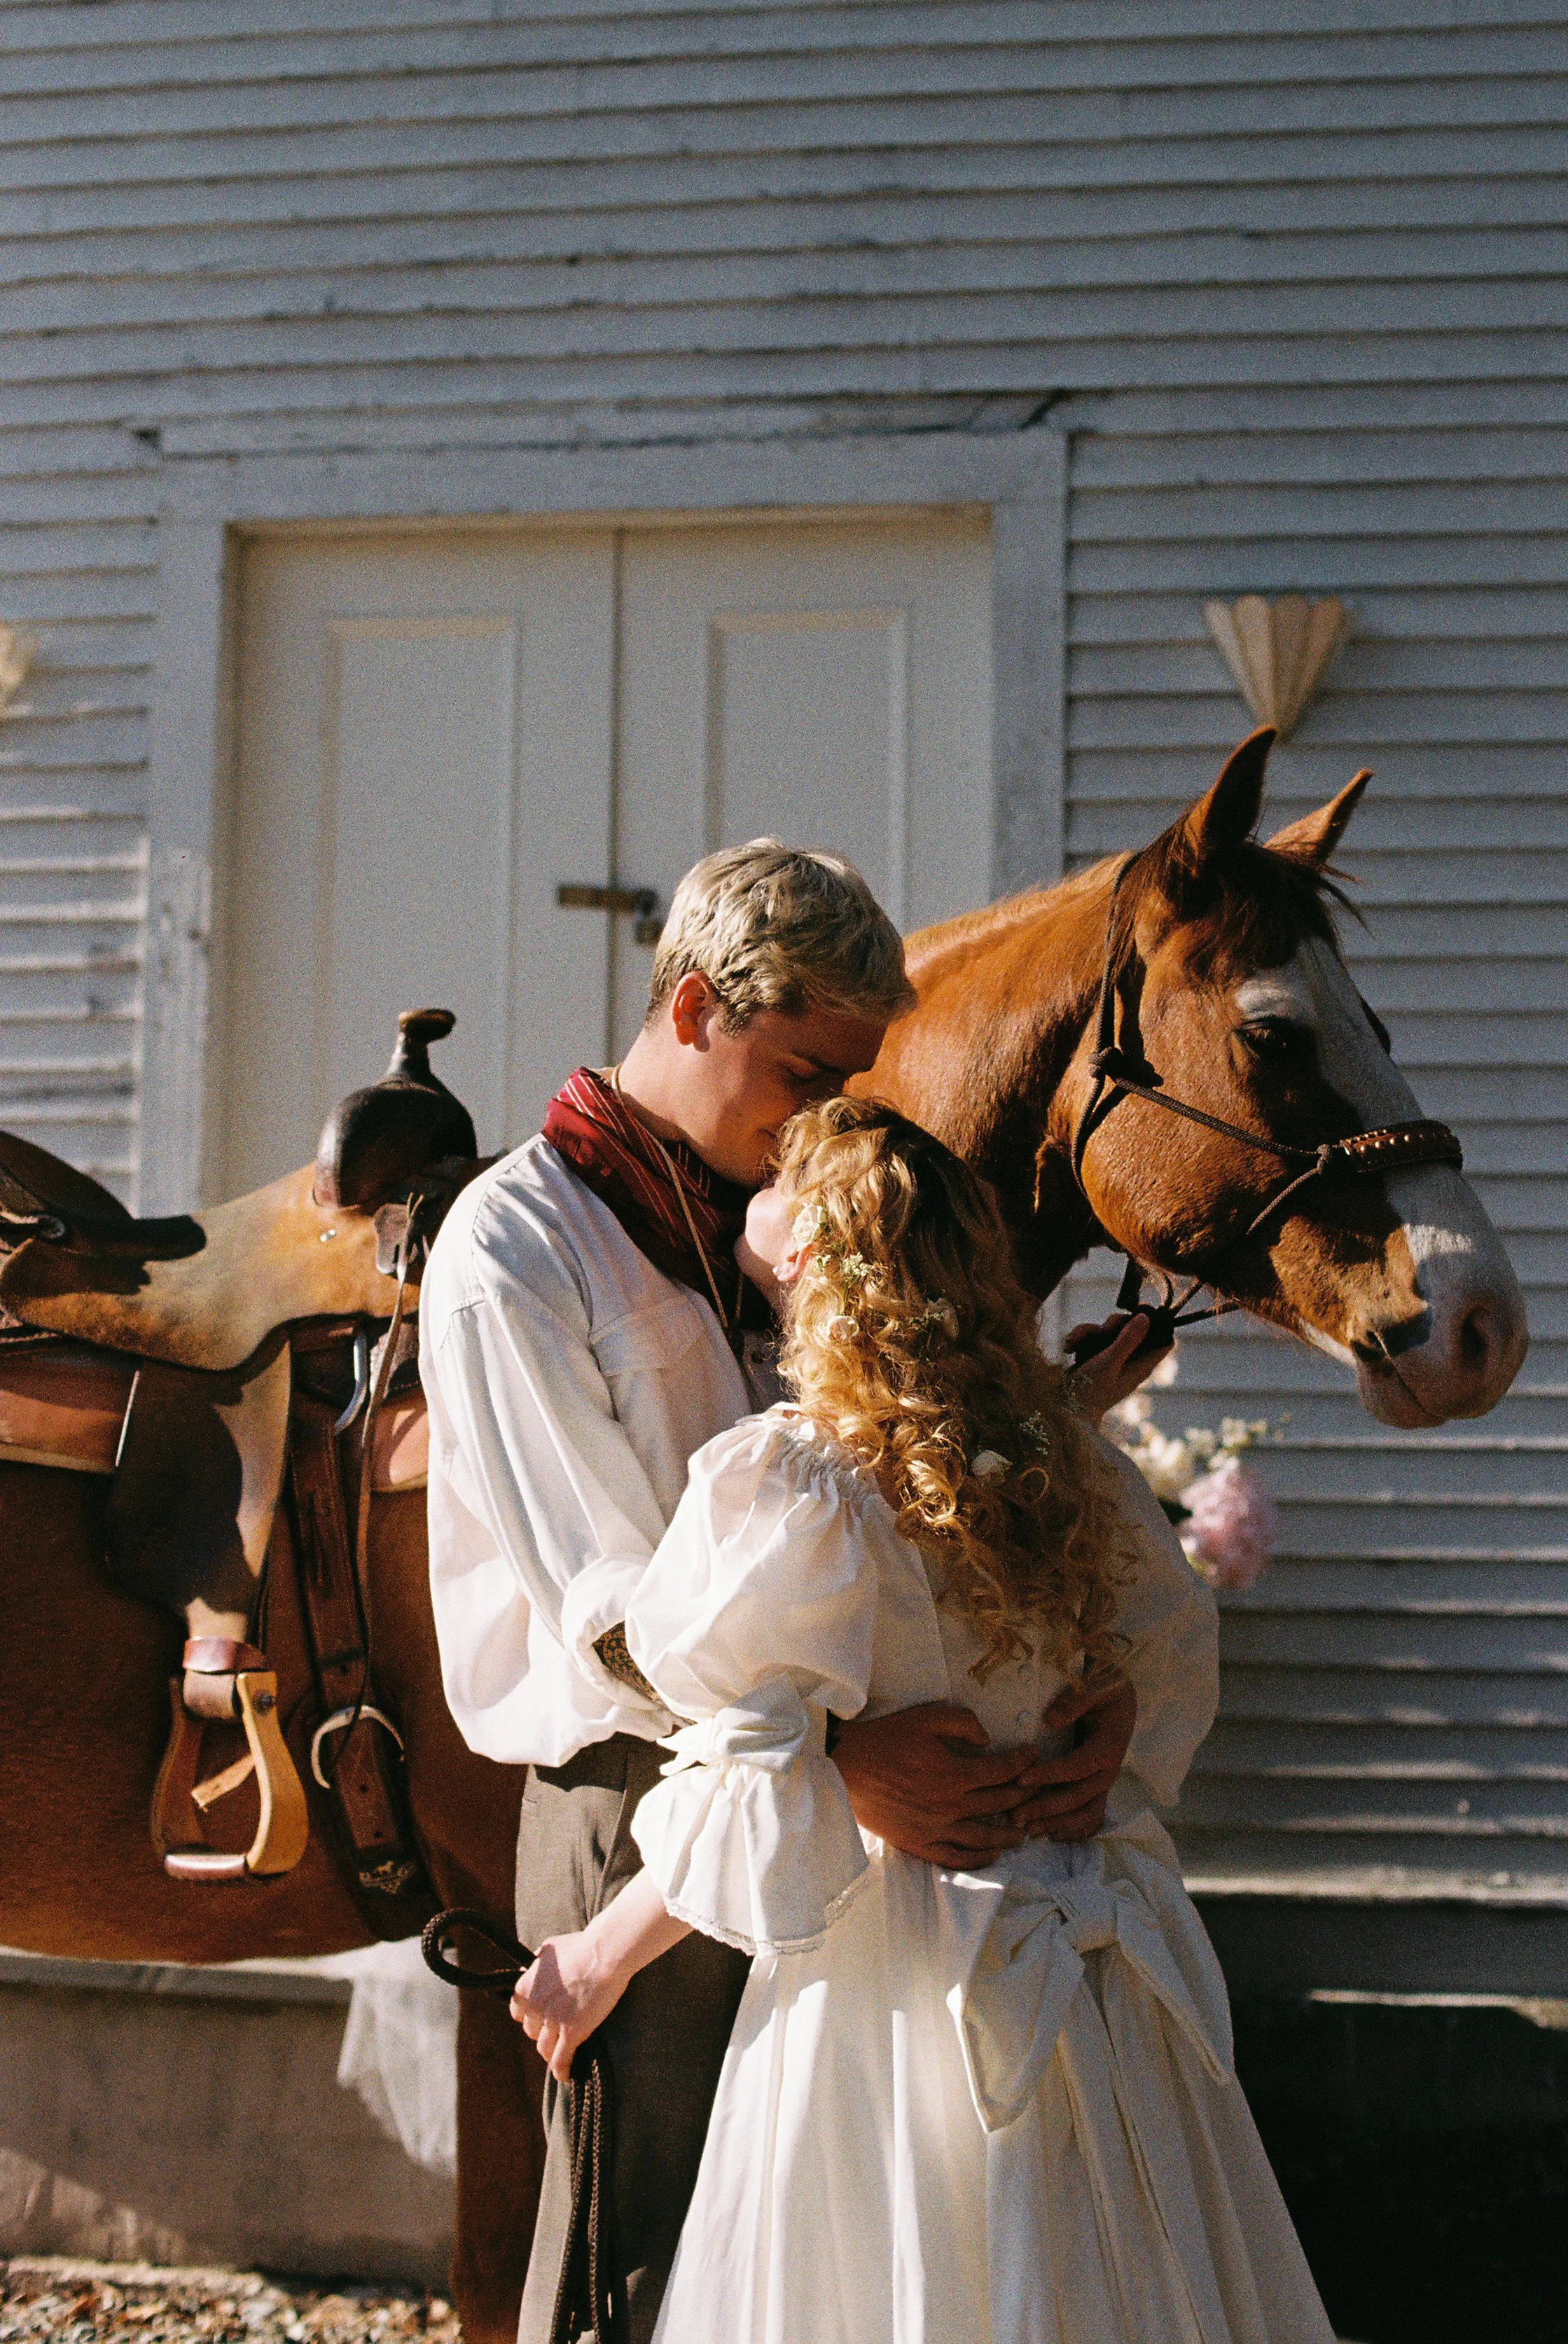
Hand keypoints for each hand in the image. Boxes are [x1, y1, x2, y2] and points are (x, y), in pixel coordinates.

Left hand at [510, 1930, 627, 2085]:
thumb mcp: (548, 1949)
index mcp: (525, 1987)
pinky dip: (561, 2069)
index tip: (541, 2016)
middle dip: (544, 2031)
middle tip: (558, 2029)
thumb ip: (535, 1965)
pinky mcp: (572, 2031)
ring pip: (545, 2048)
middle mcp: (535, 2006)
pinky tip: (565, 2075)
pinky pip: (561, 2059)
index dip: (531, 2016)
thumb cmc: (580, 1946)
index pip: (518, 2014)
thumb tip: (528, 1972)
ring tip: (560, 2055)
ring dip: (552, 2052)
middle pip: (532, 2032)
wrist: (605, 1953)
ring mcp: (553, 2020)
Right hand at [833, 1702, 1045, 1865]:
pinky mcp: (919, 1843)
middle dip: (1023, 1795)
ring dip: (1009, 1834)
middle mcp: (951, 1805)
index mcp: (955, 1773)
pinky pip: (955, 1858)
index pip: (1002, 1770)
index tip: (1034, 1755)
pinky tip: (992, 1855)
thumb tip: (988, 1740)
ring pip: (984, 1837)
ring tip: (1025, 1831)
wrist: (845, 1765)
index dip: (1024, 1762)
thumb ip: (963, 1723)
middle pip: (999, 1803)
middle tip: (1037, 1790)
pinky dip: (978, 1859)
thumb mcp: (926, 1717)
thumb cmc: (886, 1738)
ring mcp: (935, 1829)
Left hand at [1011, 1675, 1136, 1842]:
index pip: (1076, 1767)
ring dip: (1058, 1824)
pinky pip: (1091, 1816)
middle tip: (1016, 1815)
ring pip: (1085, 1813)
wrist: (1120, 1696)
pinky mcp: (1097, 1787)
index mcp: (1108, 1747)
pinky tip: (1053, 1836)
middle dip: (1047, 1809)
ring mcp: (1103, 1782)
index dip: (1049, 1775)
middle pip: (1079, 1798)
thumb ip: (1075, 1701)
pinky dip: (1075, 1830)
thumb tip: (1051, 1720)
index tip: (1021, 1779)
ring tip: (1029, 1830)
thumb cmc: (1104, 1689)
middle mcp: (1108, 1770)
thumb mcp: (1095, 1685)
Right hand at [1064, 1312, 1172, 1425]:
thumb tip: (1146, 1317)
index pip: (1165, 1340)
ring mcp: (1112, 1358)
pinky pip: (1092, 1339)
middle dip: (1113, 1324)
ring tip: (1073, 1344)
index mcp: (1142, 1364)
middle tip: (1103, 1331)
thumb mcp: (1109, 1361)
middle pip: (1132, 1327)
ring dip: (1088, 1332)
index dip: (1159, 1324)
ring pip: (1107, 1330)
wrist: (1064, 1410)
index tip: (1141, 1310)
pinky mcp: (1096, 1358)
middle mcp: (1130, 1360)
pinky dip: (1080, 1340)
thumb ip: (1128, 1339)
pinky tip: (1069, 1349)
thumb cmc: (1090, 1389)